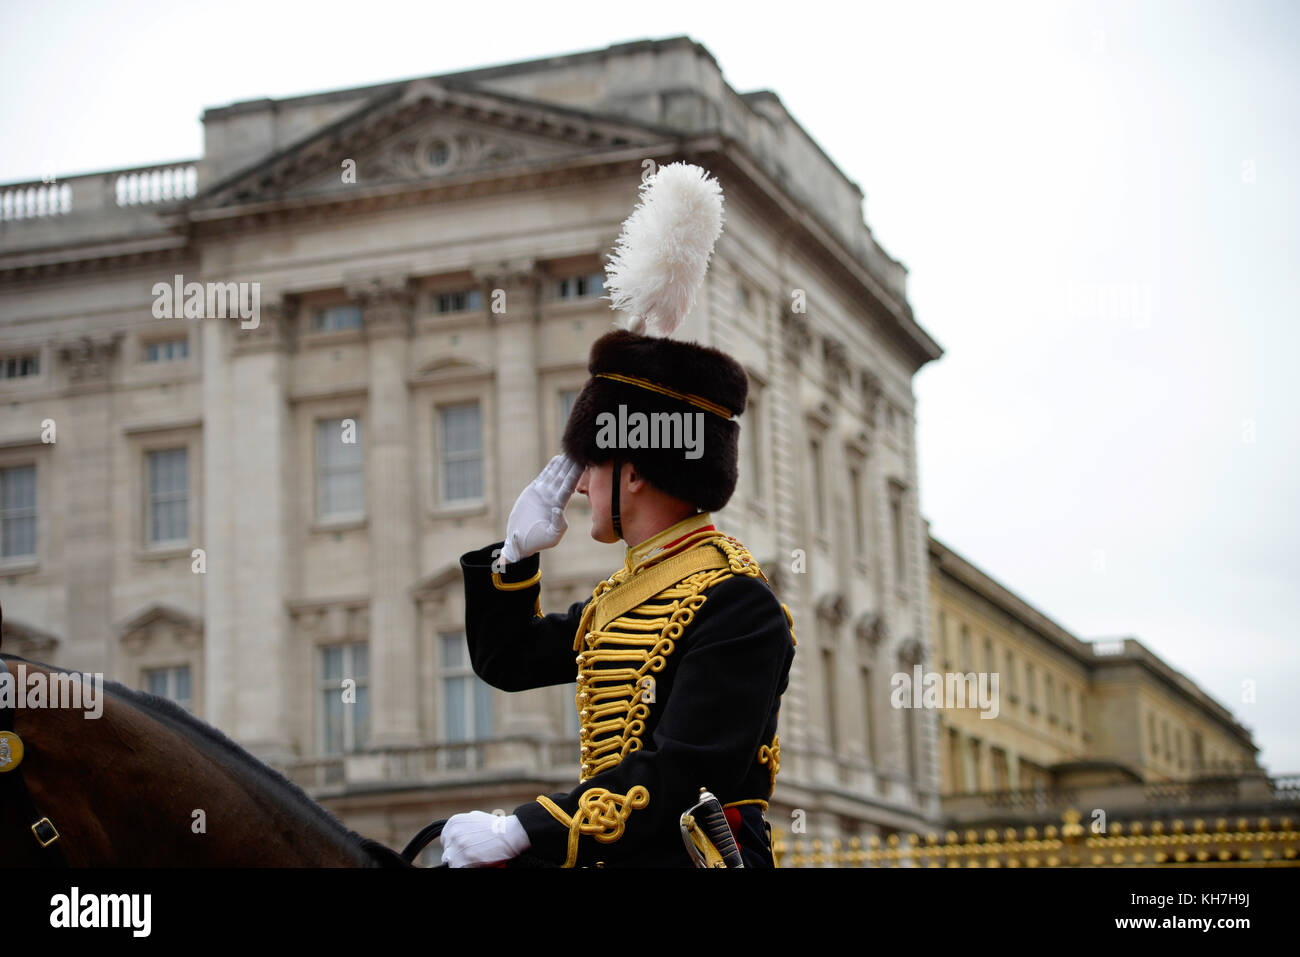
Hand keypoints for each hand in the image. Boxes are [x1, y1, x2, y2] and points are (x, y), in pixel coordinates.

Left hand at [440, 811, 531, 866]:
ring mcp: (458, 847)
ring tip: (475, 858)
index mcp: (454, 822)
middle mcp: (453, 833)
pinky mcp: (463, 860)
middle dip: (457, 855)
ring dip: (461, 862)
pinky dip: (466, 867)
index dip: (455, 846)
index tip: (463, 849)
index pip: (445, 840)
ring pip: (451, 862)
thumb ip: (463, 825)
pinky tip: (477, 862)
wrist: (510, 833)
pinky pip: (457, 868)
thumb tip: (455, 834)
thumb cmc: (497, 827)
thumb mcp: (476, 818)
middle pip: (447, 852)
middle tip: (471, 854)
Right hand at [496, 454, 581, 569]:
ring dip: (564, 463)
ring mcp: (544, 493)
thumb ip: (558, 524)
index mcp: (559, 507)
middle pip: (565, 477)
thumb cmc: (537, 541)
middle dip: (573, 465)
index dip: (577, 475)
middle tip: (582, 451)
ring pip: (556, 474)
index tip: (585, 463)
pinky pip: (544, 476)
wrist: (521, 540)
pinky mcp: (534, 491)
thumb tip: (559, 509)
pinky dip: (551, 468)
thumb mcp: (551, 536)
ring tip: (572, 452)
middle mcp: (553, 497)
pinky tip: (558, 459)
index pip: (570, 487)